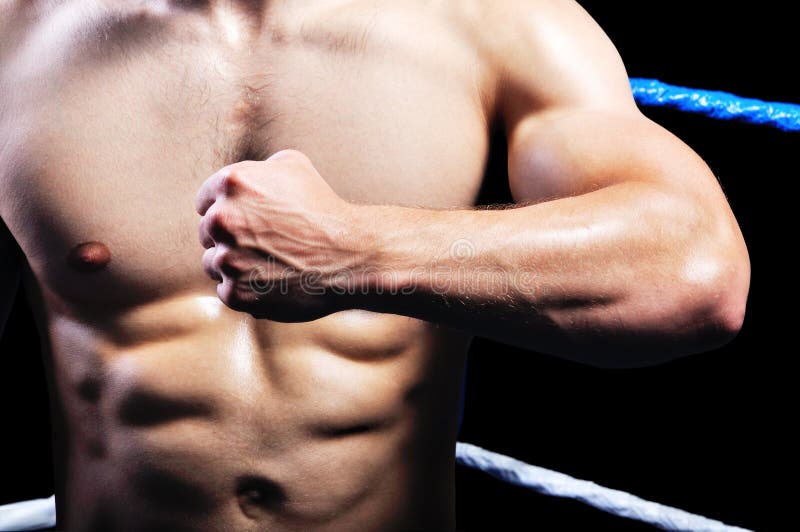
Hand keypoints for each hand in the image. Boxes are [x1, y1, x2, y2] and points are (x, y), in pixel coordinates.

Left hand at [195, 150, 361, 320]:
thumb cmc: (325, 209)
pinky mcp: (236, 292)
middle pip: (207, 232)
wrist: (350, 254)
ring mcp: (227, 258)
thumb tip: (246, 175)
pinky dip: (246, 290)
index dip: (229, 210)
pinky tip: (272, 281)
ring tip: (269, 263)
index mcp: (232, 183)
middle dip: (230, 237)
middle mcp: (222, 218)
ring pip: (214, 263)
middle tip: (264, 243)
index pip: (205, 200)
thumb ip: (258, 168)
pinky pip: (227, 290)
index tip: (248, 221)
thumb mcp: (295, 166)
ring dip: (235, 264)